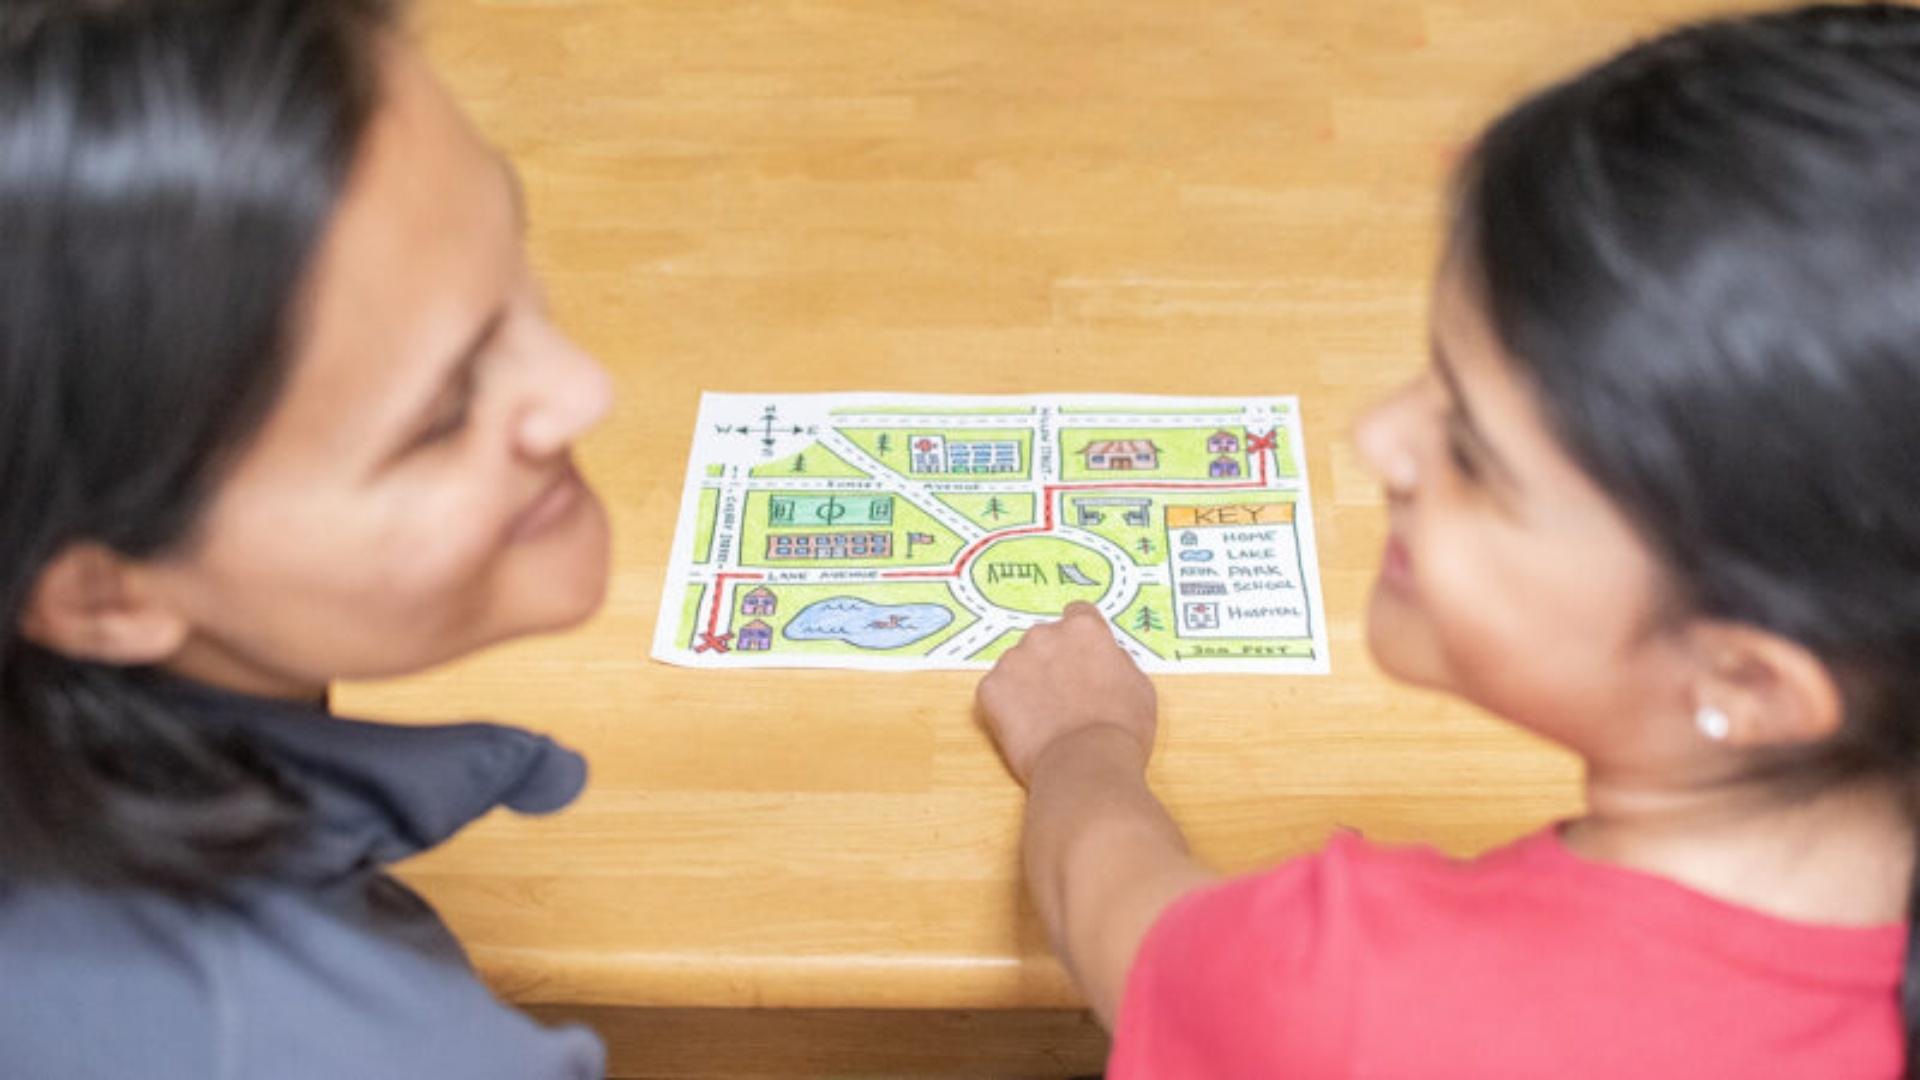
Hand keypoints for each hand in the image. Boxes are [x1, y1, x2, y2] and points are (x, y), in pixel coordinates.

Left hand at [975, 602, 1157, 786]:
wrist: (1086, 765)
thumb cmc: (1120, 730)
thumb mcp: (1139, 686)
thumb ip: (1116, 660)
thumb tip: (1106, 656)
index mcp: (1084, 629)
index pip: (1077, 615)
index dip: (1080, 639)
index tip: (1080, 656)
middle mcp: (1045, 635)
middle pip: (1045, 640)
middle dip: (1051, 661)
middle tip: (1064, 696)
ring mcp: (1013, 660)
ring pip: (1018, 665)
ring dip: (1027, 683)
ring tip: (1046, 718)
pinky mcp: (990, 688)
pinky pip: (996, 692)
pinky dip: (1007, 707)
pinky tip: (1028, 728)